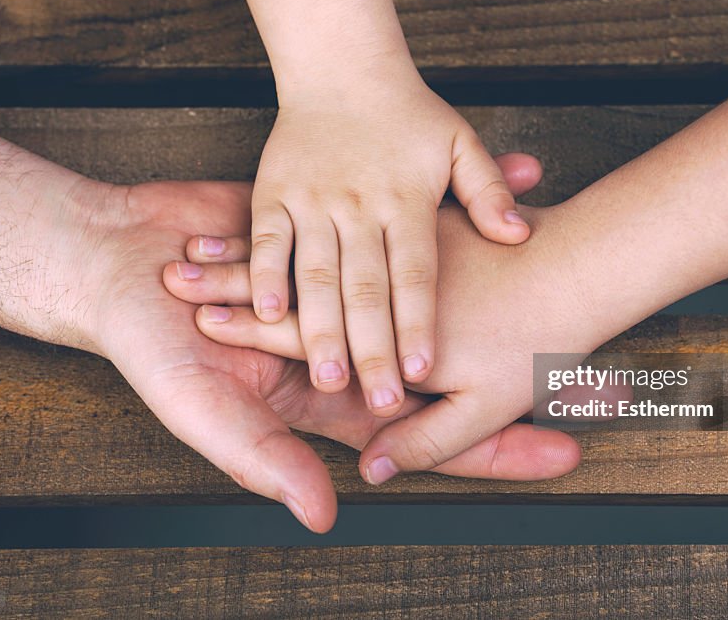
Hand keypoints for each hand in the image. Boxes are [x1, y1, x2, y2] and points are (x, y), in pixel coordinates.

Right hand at [78, 155, 575, 532]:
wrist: (122, 262)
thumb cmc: (156, 348)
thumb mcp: (207, 410)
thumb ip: (268, 458)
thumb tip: (327, 514)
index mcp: (337, 396)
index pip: (432, 432)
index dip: (495, 447)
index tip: (568, 450)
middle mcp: (360, 346)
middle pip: (459, 370)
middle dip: (527, 379)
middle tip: (605, 383)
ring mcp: (358, 292)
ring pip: (451, 299)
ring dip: (515, 293)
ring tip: (586, 294)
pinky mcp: (349, 241)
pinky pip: (418, 235)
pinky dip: (465, 219)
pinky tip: (516, 212)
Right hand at [249, 79, 530, 417]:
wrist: (341, 66)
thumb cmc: (409, 117)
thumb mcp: (461, 144)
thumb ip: (488, 192)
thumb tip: (517, 236)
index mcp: (406, 200)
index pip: (416, 274)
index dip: (417, 324)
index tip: (422, 372)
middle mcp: (359, 204)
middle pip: (367, 287)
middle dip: (372, 348)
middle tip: (379, 403)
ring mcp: (312, 199)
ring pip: (315, 273)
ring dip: (319, 328)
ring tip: (329, 380)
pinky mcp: (272, 192)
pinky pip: (266, 241)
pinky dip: (263, 276)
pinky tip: (265, 317)